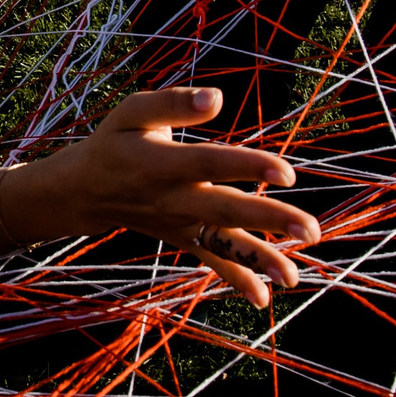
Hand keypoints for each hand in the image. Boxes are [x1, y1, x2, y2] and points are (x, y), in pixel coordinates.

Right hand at [13, 89, 319, 309]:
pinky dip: (236, 278)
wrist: (85, 190)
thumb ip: (173, 103)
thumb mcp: (131, 112)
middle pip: (225, 209)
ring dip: (259, 259)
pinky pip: (211, 259)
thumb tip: (218, 99)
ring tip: (293, 276)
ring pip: (222, 242)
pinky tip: (264, 297)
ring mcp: (179, 223)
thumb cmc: (115, 141)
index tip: (287, 172)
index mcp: (161, 163)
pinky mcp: (183, 238)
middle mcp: (172, 198)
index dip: (247, 166)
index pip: (210, 163)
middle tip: (311, 229)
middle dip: (268, 219)